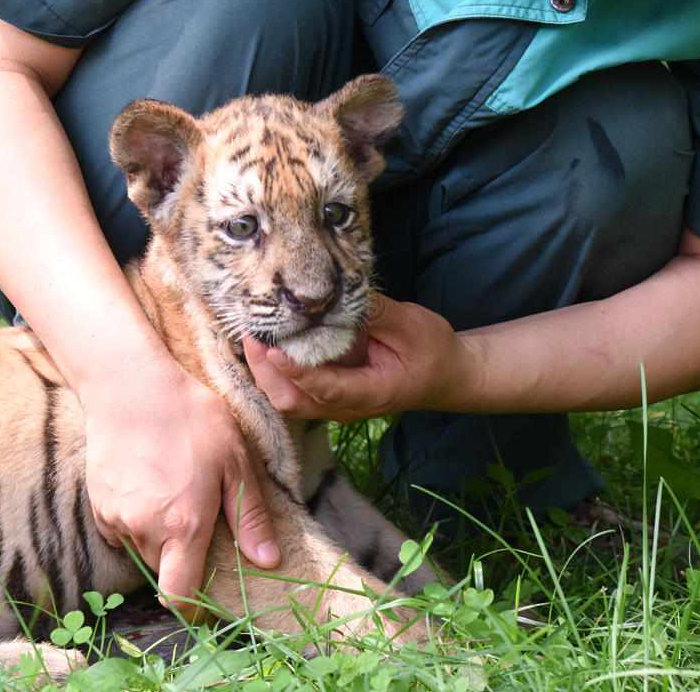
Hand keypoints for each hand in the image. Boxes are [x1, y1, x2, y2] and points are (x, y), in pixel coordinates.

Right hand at [81, 359, 279, 618]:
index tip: (206, 598)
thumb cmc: (190, 418)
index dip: (194, 607)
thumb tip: (268, 561)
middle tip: (200, 516)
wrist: (130, 385)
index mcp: (184, 525)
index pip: (180, 595)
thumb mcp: (235, 461)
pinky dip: (137, 520)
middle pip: (165, 570)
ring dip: (160, 536)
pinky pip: (121, 530)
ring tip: (175, 490)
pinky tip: (150, 484)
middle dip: (184, 556)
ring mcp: (116, 518)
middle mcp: (145, 530)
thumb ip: (249, 516)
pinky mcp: (97, 504)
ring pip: (143, 549)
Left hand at [243, 292, 472, 420]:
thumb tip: (340, 293)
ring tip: (251, 334)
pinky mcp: (332, 392)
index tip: (275, 349)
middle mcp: (348, 406)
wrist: (448, 374)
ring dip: (266, 370)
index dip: (298, 372)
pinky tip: (266, 341)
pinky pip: (295, 388)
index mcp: (372, 393)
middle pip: (295, 401)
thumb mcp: (411, 324)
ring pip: (289, 398)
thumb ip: (377, 312)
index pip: (326, 389)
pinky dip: (275, 368)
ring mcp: (337, 403)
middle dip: (267, 371)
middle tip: (251, 334)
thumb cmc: (433, 351)